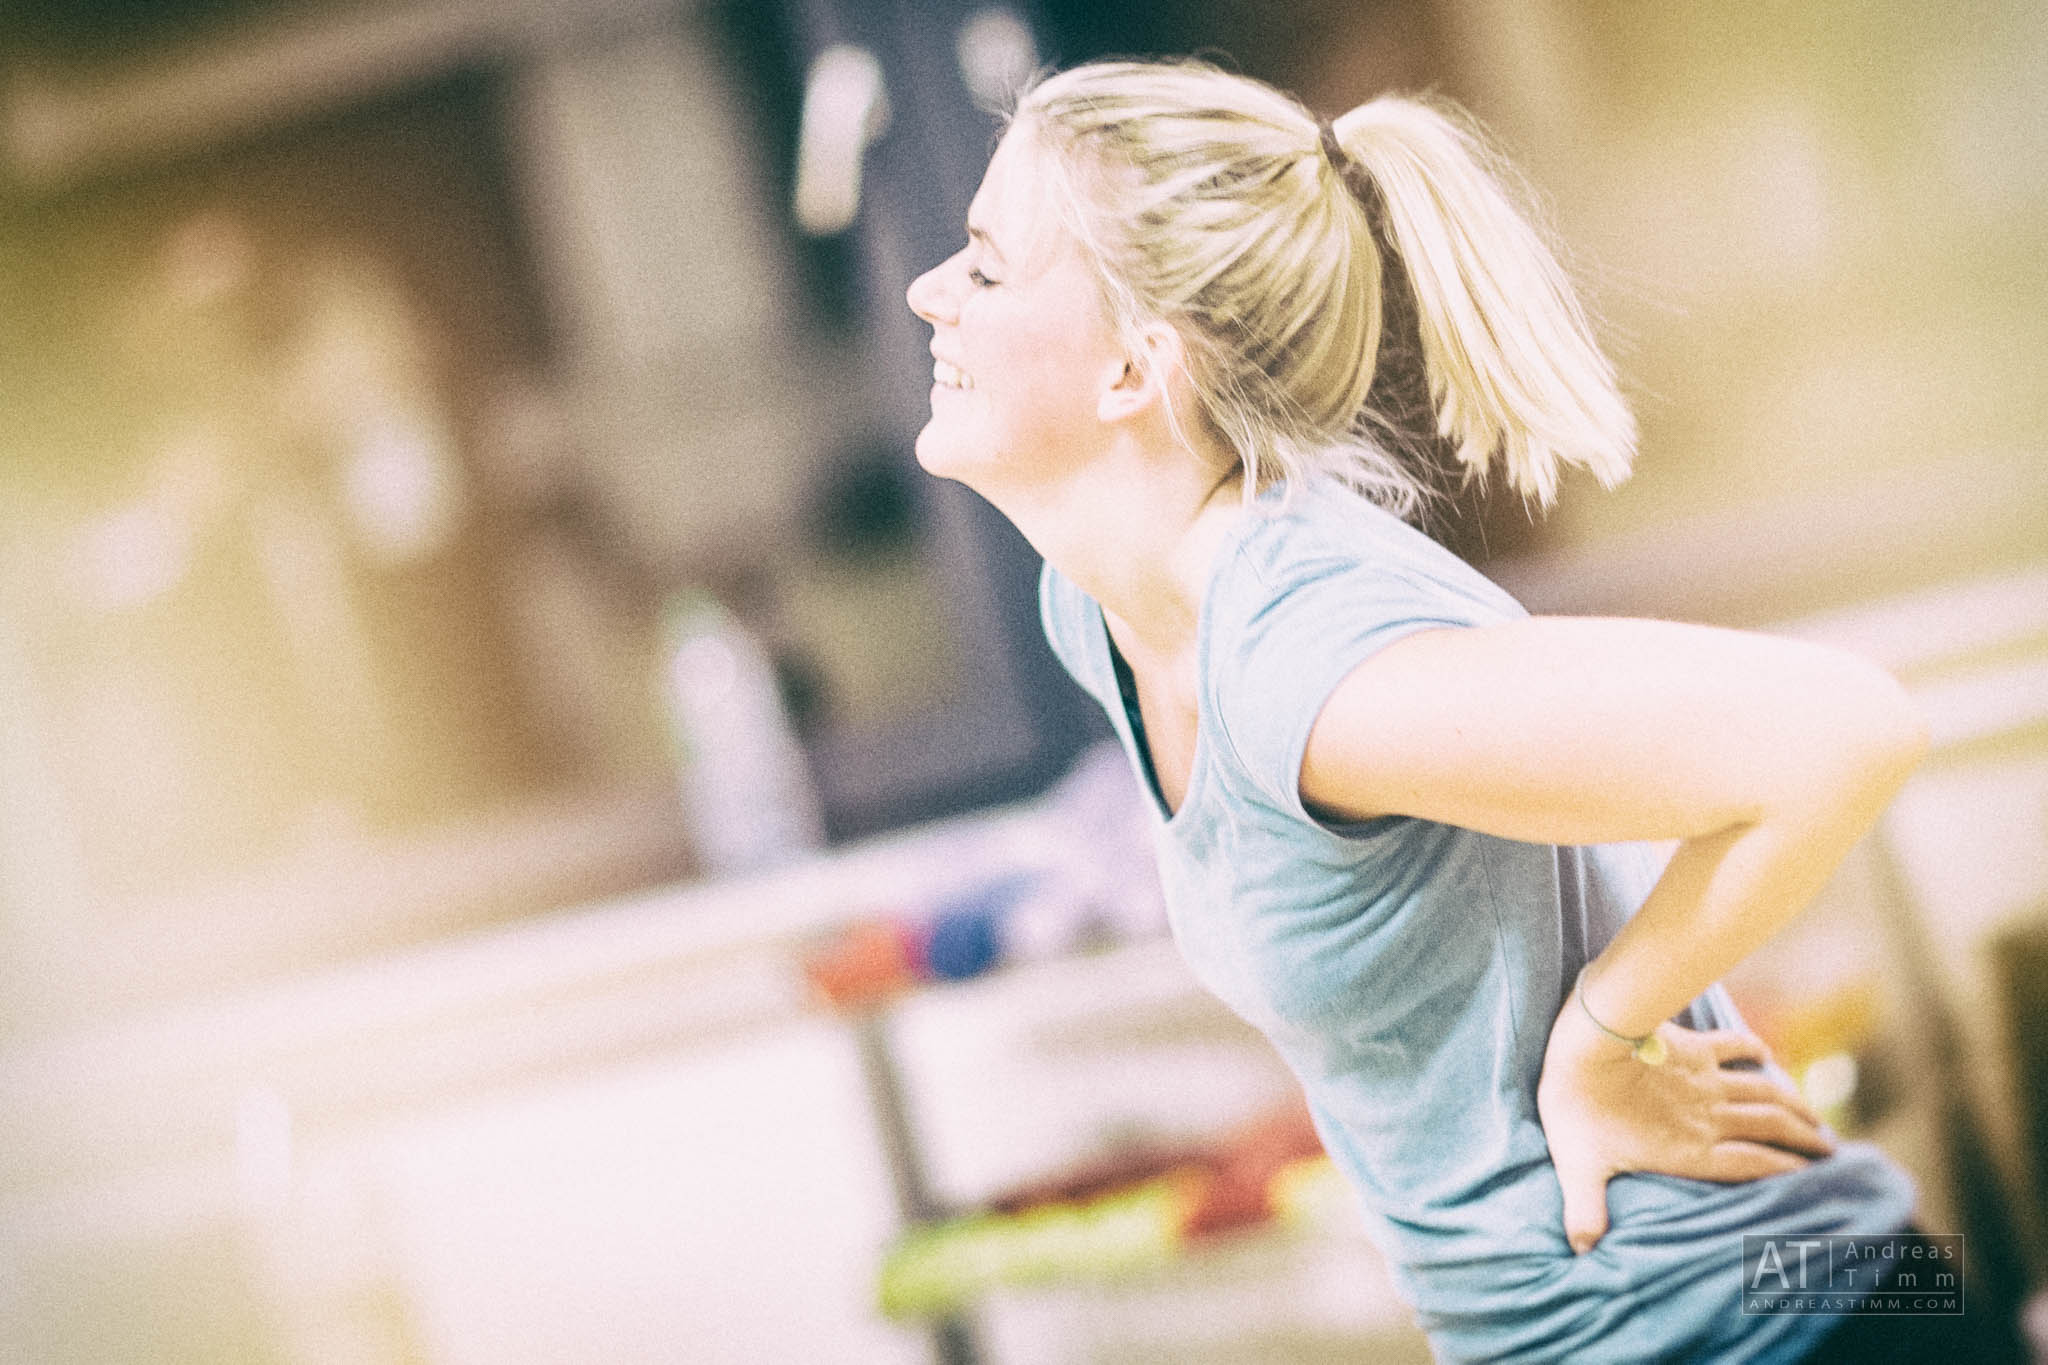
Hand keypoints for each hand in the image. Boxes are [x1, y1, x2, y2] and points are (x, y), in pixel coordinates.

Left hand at [1536, 997, 1834, 1254]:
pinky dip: (1754, 1047)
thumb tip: (1580, 1250)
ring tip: (1815, 1115)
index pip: (1754, 1165)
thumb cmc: (1579, 1107)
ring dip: (1794, 1102)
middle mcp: (1710, 1117)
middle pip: (1771, 1128)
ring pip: (1764, 1091)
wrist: (1586, 1043)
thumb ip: (1585, 1210)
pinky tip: (1766, 1052)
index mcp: (1691, 1151)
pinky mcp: (1693, 1046)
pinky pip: (1734, 1044)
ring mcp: (1705, 1079)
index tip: (1816, 1178)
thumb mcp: (1578, 1166)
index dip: (1788, 1171)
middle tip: (1831, 1149)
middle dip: (1806, 1139)